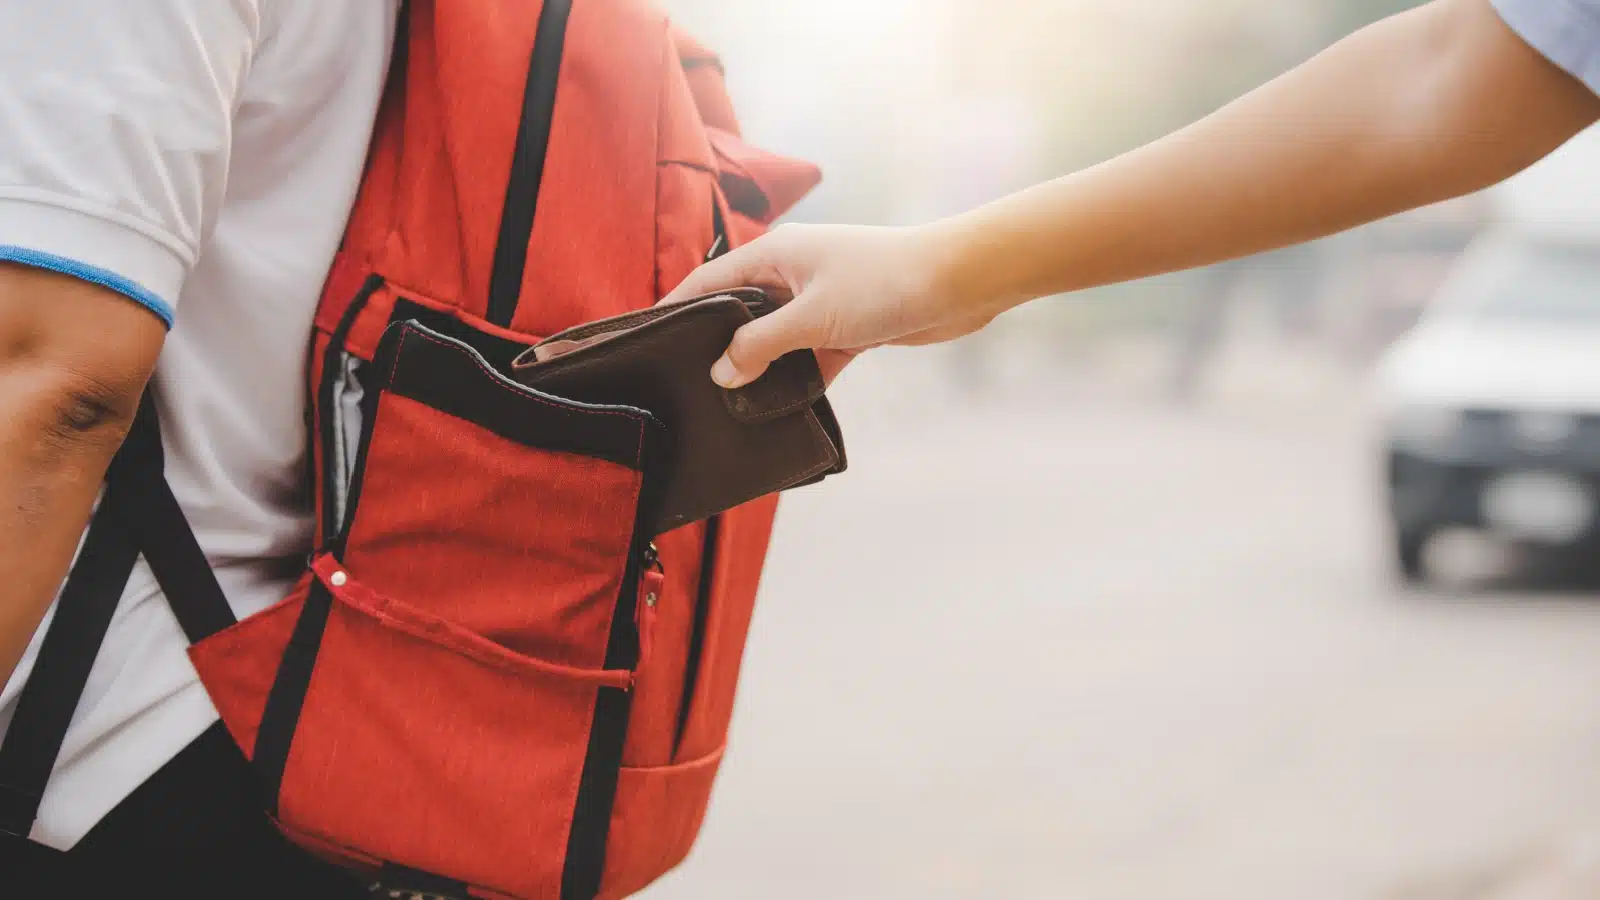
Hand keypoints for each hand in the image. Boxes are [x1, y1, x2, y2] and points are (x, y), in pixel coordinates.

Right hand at [661, 223, 1002, 387]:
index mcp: (774, 253)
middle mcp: (791, 273)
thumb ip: (762, 344)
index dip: (675, 310)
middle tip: (683, 386)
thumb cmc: (886, 281)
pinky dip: (795, 381)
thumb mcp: (813, 315)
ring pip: (773, 340)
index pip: (707, 282)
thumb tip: (720, 371)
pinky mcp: (846, 327)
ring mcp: (819, 301)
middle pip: (737, 313)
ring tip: (726, 406)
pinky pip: (807, 357)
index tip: (646, 341)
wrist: (962, 282)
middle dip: (715, 347)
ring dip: (758, 369)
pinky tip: (777, 411)